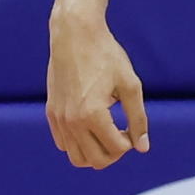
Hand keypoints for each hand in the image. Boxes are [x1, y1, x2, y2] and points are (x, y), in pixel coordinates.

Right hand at [47, 9, 147, 167]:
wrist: (74, 33)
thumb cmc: (105, 55)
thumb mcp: (130, 85)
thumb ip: (138, 118)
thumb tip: (143, 147)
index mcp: (93, 115)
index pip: (117, 149)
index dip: (130, 142)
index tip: (131, 126)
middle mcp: (72, 121)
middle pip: (96, 161)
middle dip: (114, 152)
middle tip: (121, 132)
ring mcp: (59, 119)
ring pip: (76, 158)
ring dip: (95, 152)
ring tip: (105, 131)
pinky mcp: (51, 113)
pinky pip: (63, 143)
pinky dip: (78, 143)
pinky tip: (90, 124)